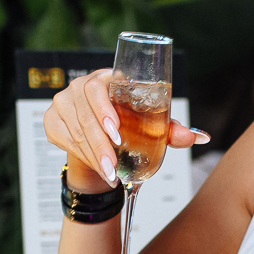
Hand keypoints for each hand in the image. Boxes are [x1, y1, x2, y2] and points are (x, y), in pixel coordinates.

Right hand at [42, 67, 209, 192]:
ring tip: (111, 174)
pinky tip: (98, 168)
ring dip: (94, 156)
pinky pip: (66, 141)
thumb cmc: (129, 126)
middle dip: (101, 144)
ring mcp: (62, 103)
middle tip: (114, 166)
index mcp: (105, 79)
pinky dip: (83, 157)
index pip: (96, 88)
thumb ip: (171, 129)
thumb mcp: (150, 126)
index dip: (104, 109)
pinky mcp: (52, 122)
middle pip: (85, 115)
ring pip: (76, 132)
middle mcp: (79, 87)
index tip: (116, 131)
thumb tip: (200, 137)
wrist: (103, 142)